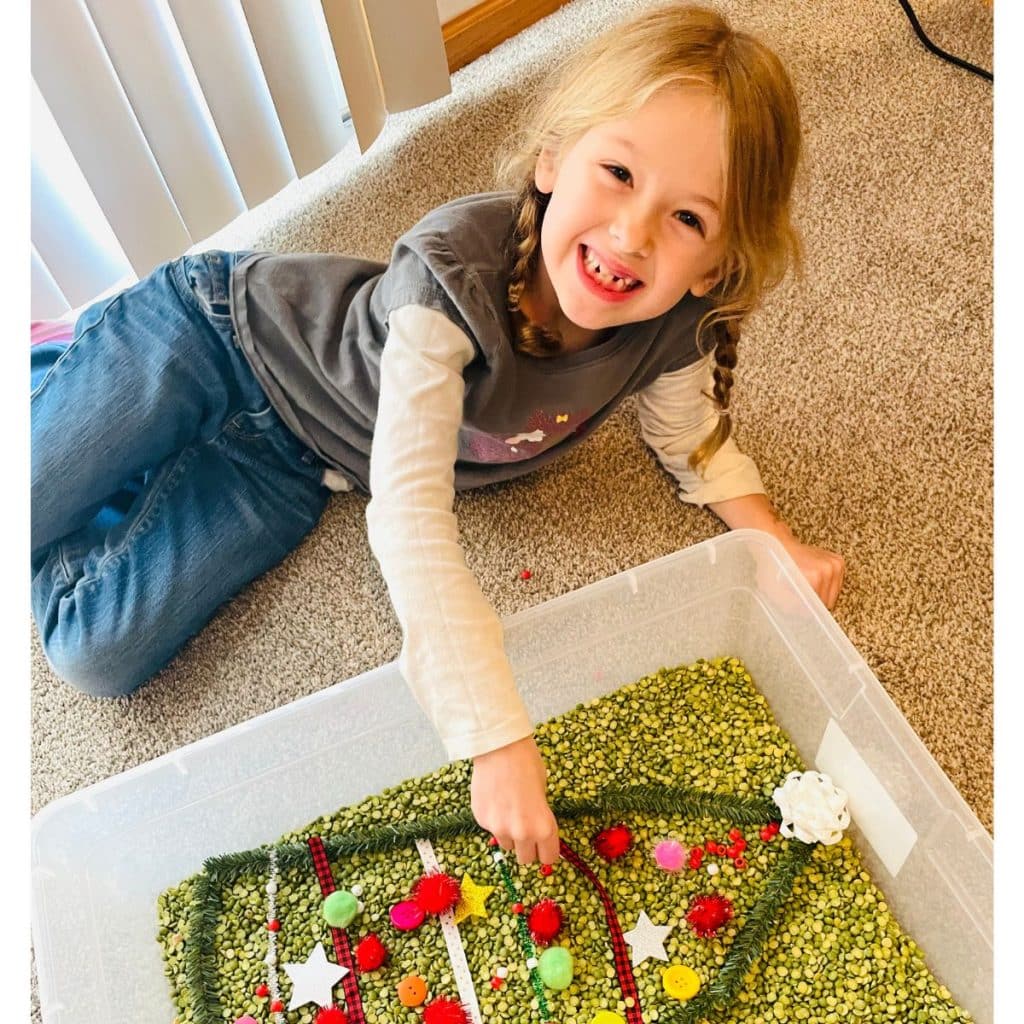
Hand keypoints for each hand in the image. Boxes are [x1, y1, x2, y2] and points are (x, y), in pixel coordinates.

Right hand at [471, 735, 559, 865]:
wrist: (500, 748)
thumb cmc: (527, 765)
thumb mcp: (544, 794)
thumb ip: (540, 818)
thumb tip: (536, 833)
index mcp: (543, 827)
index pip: (548, 858)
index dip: (546, 850)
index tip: (544, 845)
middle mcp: (521, 833)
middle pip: (525, 859)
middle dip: (527, 846)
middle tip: (526, 829)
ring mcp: (499, 828)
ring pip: (506, 844)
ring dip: (509, 834)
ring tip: (509, 810)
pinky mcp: (481, 820)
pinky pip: (491, 829)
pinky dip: (494, 820)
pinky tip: (496, 799)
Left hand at [776, 530, 845, 609]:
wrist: (778, 544)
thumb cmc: (776, 566)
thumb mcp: (776, 591)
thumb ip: (791, 608)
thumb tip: (803, 616)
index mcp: (815, 577)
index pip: (818, 607)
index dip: (807, 609)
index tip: (800, 606)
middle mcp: (828, 569)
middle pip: (828, 602)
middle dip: (814, 601)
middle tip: (800, 592)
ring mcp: (835, 564)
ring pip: (834, 594)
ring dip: (821, 593)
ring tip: (806, 584)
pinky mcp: (838, 561)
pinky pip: (837, 585)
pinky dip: (827, 585)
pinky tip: (814, 579)